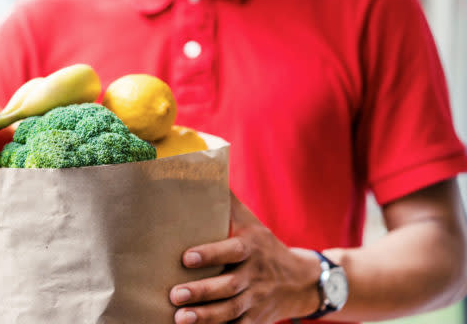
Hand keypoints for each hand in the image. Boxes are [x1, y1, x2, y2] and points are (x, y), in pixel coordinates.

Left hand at [170, 195, 321, 323]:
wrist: (301, 280)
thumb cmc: (262, 244)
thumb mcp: (249, 220)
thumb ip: (225, 199)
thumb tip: (199, 167)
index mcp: (250, 247)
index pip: (230, 251)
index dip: (210, 254)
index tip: (186, 258)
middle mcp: (254, 275)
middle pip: (228, 286)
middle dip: (201, 292)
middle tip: (174, 294)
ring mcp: (255, 301)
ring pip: (231, 311)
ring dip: (205, 317)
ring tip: (180, 318)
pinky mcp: (254, 321)